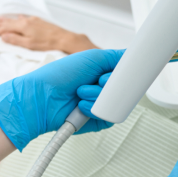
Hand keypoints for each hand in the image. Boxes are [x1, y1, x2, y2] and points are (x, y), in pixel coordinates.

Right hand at [0, 15, 96, 53]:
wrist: (64, 39)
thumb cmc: (47, 43)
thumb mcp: (29, 44)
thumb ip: (15, 40)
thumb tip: (3, 36)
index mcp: (23, 27)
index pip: (6, 28)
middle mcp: (27, 21)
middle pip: (10, 22)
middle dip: (1, 23)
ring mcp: (34, 20)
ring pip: (17, 19)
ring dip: (8, 20)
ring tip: (1, 18)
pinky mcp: (40, 21)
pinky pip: (25, 18)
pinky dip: (19, 18)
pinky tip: (19, 17)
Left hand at [0, 48, 124, 149]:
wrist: (42, 97)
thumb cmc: (59, 75)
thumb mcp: (92, 57)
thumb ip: (117, 57)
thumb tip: (134, 56)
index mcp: (102, 72)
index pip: (125, 74)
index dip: (126, 74)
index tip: (123, 73)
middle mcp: (101, 88)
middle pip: (124, 89)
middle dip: (110, 84)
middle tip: (98, 80)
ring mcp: (99, 104)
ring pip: (117, 103)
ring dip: (99, 96)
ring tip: (82, 92)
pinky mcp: (97, 120)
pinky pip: (110, 117)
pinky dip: (96, 110)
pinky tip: (82, 106)